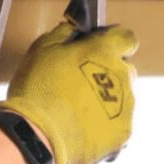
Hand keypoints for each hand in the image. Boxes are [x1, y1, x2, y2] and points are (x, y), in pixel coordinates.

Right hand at [0, 0, 137, 163]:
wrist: (37, 135)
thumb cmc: (37, 91)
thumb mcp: (41, 49)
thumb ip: (64, 33)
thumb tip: (74, 28)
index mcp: (103, 52)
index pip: (126, 37)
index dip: (113, 41)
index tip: (101, 47)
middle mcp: (121, 76)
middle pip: (123, 68)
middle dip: (107, 72)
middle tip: (78, 81)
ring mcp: (126, 107)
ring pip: (122, 96)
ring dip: (104, 98)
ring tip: (74, 107)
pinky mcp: (123, 132)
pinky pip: (118, 123)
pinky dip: (104, 123)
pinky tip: (80, 124)